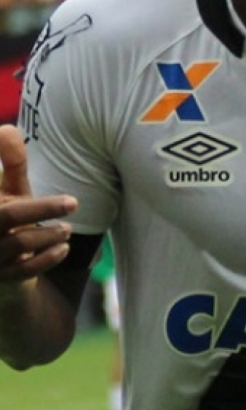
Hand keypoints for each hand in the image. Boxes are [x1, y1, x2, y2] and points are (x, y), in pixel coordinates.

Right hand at [0, 125, 76, 283]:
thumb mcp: (8, 190)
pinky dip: (47, 259)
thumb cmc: (6, 216)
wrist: (0, 265)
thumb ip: (11, 162)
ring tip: (67, 228)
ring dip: (48, 235)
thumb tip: (8, 129)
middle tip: (74, 202)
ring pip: (18, 245)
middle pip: (7, 217)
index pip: (4, 207)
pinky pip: (23, 271)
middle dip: (42, 208)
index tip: (54, 187)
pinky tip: (63, 248)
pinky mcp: (0, 280)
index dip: (25, 190)